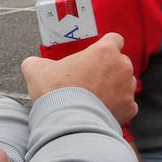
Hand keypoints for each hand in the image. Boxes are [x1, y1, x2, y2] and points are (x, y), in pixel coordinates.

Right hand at [21, 32, 137, 123]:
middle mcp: (122, 67)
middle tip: (90, 79)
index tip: (98, 54)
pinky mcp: (130, 108)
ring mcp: (128, 88)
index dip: (106, 46)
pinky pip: (127, 105)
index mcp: (105, 51)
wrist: (68, 122)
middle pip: (120, 62)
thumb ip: (37, 63)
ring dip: (114, 88)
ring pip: (125, 83)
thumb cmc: (56, 92)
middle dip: (108, 69)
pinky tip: (101, 111)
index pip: (114, 39)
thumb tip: (32, 64)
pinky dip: (117, 107)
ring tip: (95, 97)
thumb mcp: (37, 70)